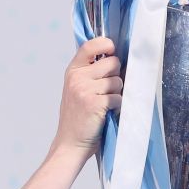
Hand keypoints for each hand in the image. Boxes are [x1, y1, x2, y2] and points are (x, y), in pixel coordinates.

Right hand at [56, 38, 120, 156]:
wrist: (70, 144)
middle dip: (116, 76)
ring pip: (118, 81)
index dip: (106, 44)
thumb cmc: (78, 118)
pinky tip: (106, 113)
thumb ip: (90, 72)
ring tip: (105, 104)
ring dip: (117, 93)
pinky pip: (118, 97)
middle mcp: (77, 77)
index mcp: (73, 71)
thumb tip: (116, 57)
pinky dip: (117, 106)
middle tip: (107, 91)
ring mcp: (85, 90)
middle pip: (113, 62)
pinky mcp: (95, 103)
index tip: (112, 50)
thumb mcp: (77, 89)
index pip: (90, 45)